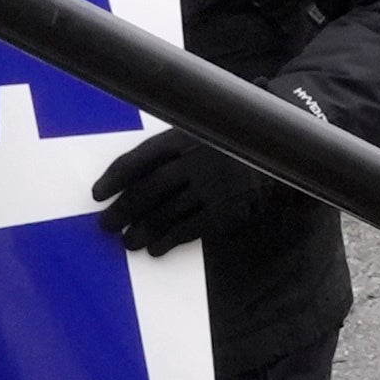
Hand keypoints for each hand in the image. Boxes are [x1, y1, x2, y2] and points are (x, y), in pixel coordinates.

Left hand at [92, 115, 294, 253]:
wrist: (283, 153)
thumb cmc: (234, 142)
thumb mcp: (205, 130)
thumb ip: (174, 145)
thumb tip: (131, 168)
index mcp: (186, 135)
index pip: (140, 157)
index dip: (115, 177)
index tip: (97, 193)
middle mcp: (195, 159)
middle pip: (149, 188)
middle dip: (123, 209)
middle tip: (105, 225)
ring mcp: (211, 185)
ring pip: (166, 212)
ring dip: (141, 230)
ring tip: (127, 241)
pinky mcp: (225, 210)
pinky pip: (189, 228)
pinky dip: (168, 240)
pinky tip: (155, 249)